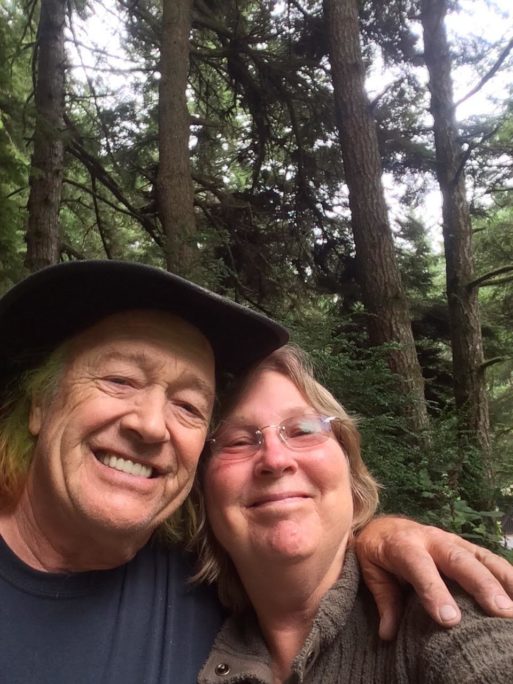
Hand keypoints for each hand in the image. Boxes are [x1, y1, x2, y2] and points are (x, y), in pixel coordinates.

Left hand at [354, 516, 512, 639]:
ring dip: (502, 579)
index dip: (435, 591)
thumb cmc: (377, 553)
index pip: (419, 567)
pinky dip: (507, 575)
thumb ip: (384, 601)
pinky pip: (489, 558)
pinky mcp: (466, 546)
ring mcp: (452, 540)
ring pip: (479, 556)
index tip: (450, 619)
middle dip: (481, 584)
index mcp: (402, 545)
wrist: (384, 526)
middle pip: (457, 559)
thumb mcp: (371, 572)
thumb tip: (388, 634)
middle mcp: (431, 539)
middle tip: (501, 611)